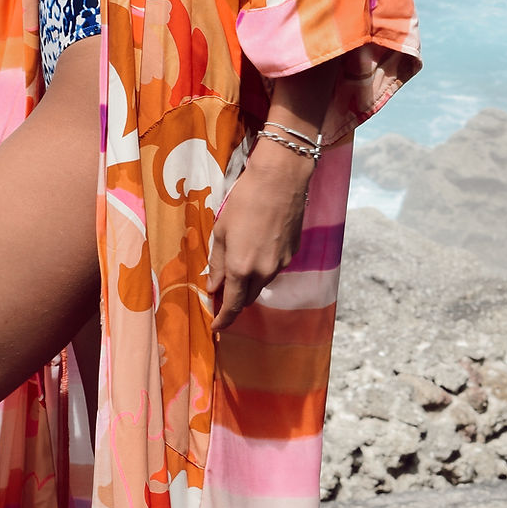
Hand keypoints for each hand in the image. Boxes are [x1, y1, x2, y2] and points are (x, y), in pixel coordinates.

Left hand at [207, 142, 312, 335]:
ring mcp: (282, 264)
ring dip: (249, 283)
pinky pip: (274, 268)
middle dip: (235, 300)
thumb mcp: (221, 231)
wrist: (280, 180)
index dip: (223, 319)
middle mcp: (263, 272)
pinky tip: (258, 247)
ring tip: (238, 264)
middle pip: (248, 297)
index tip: (216, 327)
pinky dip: (263, 267)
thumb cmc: (244, 201)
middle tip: (221, 293)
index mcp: (240, 268)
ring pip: (262, 283)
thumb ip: (216, 263)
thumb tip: (212, 287)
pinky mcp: (293, 253)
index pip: (232, 305)